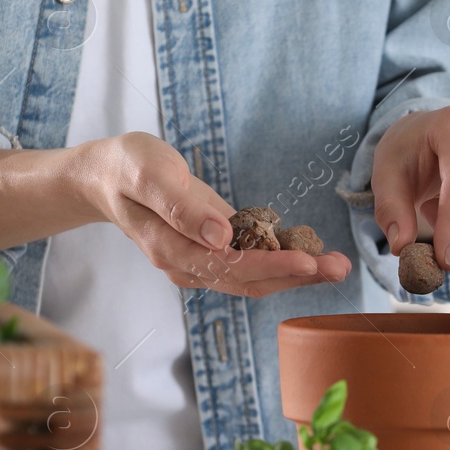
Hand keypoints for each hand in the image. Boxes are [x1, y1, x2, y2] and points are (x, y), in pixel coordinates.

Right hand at [76, 133, 350, 297]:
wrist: (108, 176)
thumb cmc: (127, 168)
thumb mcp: (148, 174)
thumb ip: (182, 207)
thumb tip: (221, 235)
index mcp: (172, 249)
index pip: (229, 266)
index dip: (270, 265)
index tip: (307, 261)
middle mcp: (189, 265)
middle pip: (249, 280)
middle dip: (297, 275)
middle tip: (341, 267)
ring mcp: (201, 262)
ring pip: (255, 277)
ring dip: (297, 274)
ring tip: (337, 265)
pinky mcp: (213, 251)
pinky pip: (251, 263)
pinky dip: (282, 261)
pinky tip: (311, 253)